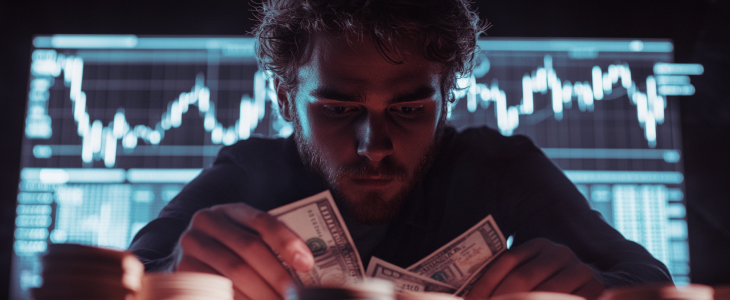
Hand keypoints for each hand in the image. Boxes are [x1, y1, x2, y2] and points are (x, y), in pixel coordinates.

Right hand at [175, 203, 313, 299]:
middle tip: (296, 294)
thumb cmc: (229, 250)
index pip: (263, 222)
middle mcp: (207, 221)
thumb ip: (272, 246)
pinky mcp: (182, 269)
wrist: (190, 259)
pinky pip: (218, 287)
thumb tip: (305, 266)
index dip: (287, 242)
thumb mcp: (248, 238)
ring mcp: (191, 244)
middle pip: (250, 248)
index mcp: (231, 210)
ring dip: (262, 292)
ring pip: (235, 271)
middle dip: (278, 275)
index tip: (306, 264)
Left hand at [466, 238, 603, 299]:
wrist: (586, 287)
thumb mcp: (529, 273)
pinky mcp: (596, 288)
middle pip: (523, 277)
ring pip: (545, 292)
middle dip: (501, 297)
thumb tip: (470, 297)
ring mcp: (579, 270)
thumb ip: (507, 278)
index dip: (486, 284)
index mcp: (539, 244)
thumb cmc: (548, 283)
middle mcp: (560, 253)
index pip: (507, 262)